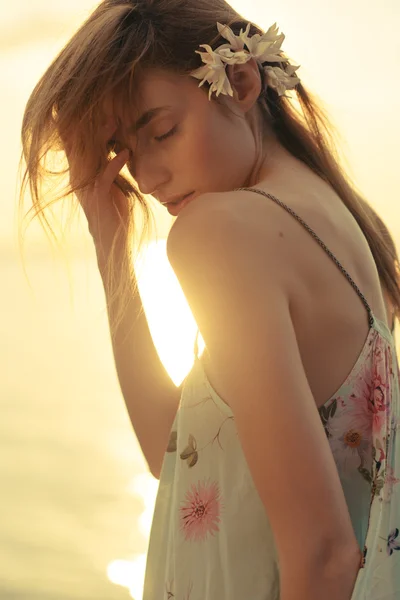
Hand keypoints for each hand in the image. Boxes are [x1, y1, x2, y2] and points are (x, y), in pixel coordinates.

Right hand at [60, 119, 131, 260]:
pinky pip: (105, 175)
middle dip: (90, 124)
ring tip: (114, 123)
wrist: (114, 239)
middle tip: (106, 108)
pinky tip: (125, 153)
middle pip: (80, 143)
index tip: (90, 105)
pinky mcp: (98, 196)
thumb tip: (119, 144)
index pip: (75, 142)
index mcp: (80, 172)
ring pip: (91, 156)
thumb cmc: (114, 210)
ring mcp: (86, 187)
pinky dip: (115, 162)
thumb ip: (109, 164)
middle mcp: (79, 177)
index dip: (78, 124)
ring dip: (103, 138)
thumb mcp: (110, 183)